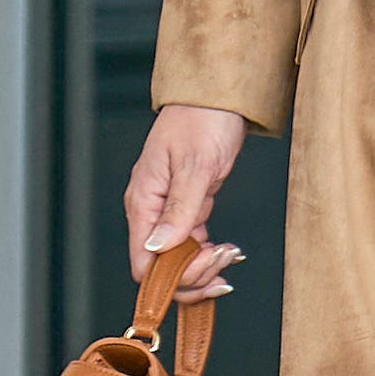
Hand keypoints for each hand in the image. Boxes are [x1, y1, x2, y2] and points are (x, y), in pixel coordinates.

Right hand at [124, 107, 250, 302]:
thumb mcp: (195, 165)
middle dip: (192, 275)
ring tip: (231, 254)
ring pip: (177, 258)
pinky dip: (208, 253)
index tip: (205, 273)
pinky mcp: (188, 206)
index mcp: (143, 203)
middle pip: (159, 267)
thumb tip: (159, 247)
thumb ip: (179, 209)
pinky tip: (228, 251)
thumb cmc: (202, 120)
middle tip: (225, 263)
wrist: (217, 97)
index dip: (171, 279)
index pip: (143, 262)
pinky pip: (191, 243)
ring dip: (204, 266)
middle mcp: (151, 211)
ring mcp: (168, 210)